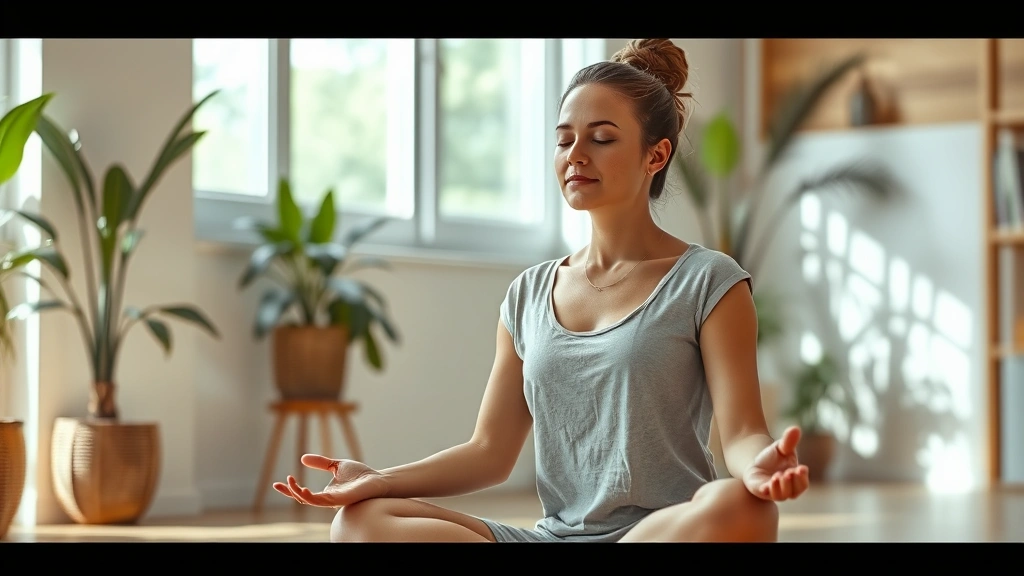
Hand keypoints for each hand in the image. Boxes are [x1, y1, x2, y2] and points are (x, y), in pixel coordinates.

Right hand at [273, 454, 389, 507]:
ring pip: (310, 501)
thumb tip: (303, 458)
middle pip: (303, 499)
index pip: (303, 494)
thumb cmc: (360, 474)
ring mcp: (332, 501)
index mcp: (325, 493)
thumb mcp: (336, 465)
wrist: (376, 479)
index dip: (289, 489)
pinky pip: (321, 501)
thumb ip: (321, 462)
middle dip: (290, 492)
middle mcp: (327, 499)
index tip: (277, 483)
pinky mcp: (339, 500)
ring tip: (292, 483)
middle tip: (283, 481)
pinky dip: (310, 497)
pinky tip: (303, 490)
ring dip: (298, 493)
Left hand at [742, 426, 809, 500]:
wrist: (755, 461)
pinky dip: (767, 491)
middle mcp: (787, 489)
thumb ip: (788, 440)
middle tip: (789, 473)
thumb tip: (795, 428)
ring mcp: (774, 492)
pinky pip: (765, 495)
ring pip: (781, 496)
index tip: (802, 468)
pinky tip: (766, 485)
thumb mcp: (781, 447)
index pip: (803, 483)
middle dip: (793, 482)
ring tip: (777, 476)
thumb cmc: (773, 457)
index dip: (803, 477)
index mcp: (795, 480)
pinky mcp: (760, 491)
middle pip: (794, 491)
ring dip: (781, 487)